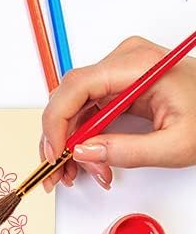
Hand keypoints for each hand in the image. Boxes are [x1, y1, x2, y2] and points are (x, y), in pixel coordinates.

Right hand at [40, 35, 195, 191]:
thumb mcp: (177, 144)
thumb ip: (128, 151)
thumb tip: (83, 152)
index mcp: (139, 65)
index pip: (77, 86)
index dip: (57, 120)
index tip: (55, 150)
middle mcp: (123, 62)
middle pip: (70, 98)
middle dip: (63, 138)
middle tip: (63, 170)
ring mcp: (119, 72)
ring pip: (75, 108)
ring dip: (72, 142)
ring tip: (83, 171)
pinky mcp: (118, 86)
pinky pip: (87, 110)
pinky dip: (84, 137)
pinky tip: (91, 159)